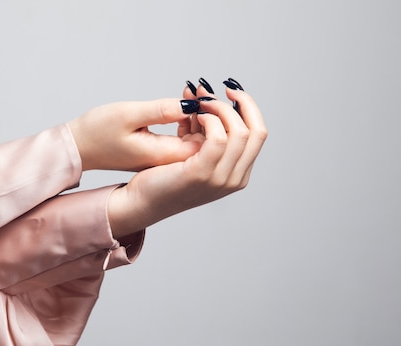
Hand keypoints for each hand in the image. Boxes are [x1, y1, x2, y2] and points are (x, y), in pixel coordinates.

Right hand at [68, 99, 202, 170]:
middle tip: (199, 89)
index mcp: (164, 154)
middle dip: (210, 113)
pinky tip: (182, 102)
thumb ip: (162, 110)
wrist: (77, 148)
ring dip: (199, 113)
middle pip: (207, 142)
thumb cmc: (96, 132)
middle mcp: (168, 160)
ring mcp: (164, 158)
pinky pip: (183, 136)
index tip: (203, 94)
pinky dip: (187, 118)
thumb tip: (192, 105)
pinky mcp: (159, 152)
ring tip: (191, 90)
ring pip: (196, 138)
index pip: (209, 142)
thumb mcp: (129, 115)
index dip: (213, 117)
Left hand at [107, 79, 267, 236]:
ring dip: (220, 109)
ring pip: (240, 132)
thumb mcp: (192, 150)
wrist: (142, 200)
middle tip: (213, 93)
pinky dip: (210, 120)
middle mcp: (235, 179)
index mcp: (237, 173)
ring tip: (199, 104)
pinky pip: (218, 138)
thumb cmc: (164, 175)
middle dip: (240, 104)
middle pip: (257, 132)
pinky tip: (194, 116)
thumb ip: (206, 132)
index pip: (258, 134)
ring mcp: (220, 179)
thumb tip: (208, 98)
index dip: (247, 107)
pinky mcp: (201, 174)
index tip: (229, 90)